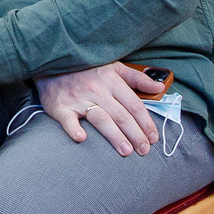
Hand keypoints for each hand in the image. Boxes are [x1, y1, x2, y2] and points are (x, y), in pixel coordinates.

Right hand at [35, 63, 163, 156]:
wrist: (52, 62)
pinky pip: (67, 119)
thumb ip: (138, 78)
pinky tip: (81, 138)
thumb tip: (160, 87)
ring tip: (126, 151)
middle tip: (144, 150)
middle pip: (121, 115)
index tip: (153, 138)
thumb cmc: (86, 68)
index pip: (134, 104)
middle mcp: (96, 89)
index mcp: (111, 80)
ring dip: (114, 136)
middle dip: (135, 134)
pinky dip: (73, 128)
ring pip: (101, 119)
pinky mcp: (61, 106)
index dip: (146, 122)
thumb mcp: (114, 66)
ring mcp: (78, 98)